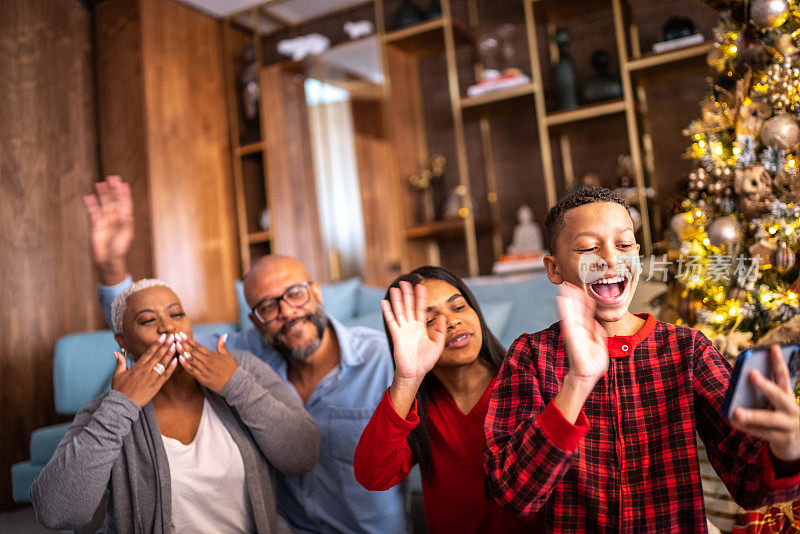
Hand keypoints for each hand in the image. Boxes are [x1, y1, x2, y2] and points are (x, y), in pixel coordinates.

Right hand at [83, 175, 133, 284]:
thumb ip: (126, 222)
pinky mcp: (96, 225)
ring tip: (100, 183)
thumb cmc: (120, 248)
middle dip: (113, 190)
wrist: (108, 260)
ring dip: (102, 194)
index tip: (123, 183)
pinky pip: (93, 212)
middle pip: (114, 200)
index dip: (124, 193)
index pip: (125, 203)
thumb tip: (125, 211)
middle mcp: (115, 218)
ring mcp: (105, 221)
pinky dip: (91, 204)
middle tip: (112, 178)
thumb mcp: (126, 235)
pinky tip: (88, 197)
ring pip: (103, 204)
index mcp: (125, 219)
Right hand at [112, 334, 177, 406]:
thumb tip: (116, 352)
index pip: (149, 352)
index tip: (163, 336)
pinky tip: (176, 360)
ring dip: (170, 354)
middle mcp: (145, 370)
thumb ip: (120, 362)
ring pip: (162, 364)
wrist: (122, 404)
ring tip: (176, 345)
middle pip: (157, 356)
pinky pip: (165, 375)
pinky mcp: (156, 386)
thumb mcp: (117, 374)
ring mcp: (151, 378)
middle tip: (173, 337)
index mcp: (137, 367)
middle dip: (166, 345)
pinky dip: (171, 368)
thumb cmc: (120, 389)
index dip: (157, 344)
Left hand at [177, 334, 238, 393]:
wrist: (236, 383)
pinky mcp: (203, 378)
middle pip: (193, 351)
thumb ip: (222, 345)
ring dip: (182, 352)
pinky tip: (179, 359)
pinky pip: (192, 370)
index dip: (189, 340)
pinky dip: (186, 364)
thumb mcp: (227, 355)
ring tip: (175, 345)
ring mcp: (204, 370)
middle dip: (183, 344)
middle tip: (175, 337)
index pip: (198, 346)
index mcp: (212, 355)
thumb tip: (223, 334)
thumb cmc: (232, 369)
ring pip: (191, 359)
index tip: (181, 334)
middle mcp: (207, 361)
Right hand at [382, 281, 445, 382]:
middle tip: (405, 282)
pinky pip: (391, 321)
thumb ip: (440, 331)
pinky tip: (384, 302)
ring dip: (397, 300)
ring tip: (395, 288)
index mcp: (420, 327)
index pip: (420, 308)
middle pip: (408, 306)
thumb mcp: (438, 345)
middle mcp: (411, 326)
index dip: (420, 297)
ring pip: (399, 311)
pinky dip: (387, 312)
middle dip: (407, 294)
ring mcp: (403, 330)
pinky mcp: (396, 335)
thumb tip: (441, 316)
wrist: (415, 372)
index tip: (421, 286)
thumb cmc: (426, 361)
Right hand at [557, 282, 608, 389]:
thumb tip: (595, 322)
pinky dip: (564, 309)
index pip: (585, 313)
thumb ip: (597, 331)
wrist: (587, 375)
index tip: (583, 291)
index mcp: (585, 331)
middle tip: (570, 284)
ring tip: (565, 287)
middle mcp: (578, 329)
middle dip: (573, 297)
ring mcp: (573, 331)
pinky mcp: (570, 334)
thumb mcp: (600, 344)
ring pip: (570, 312)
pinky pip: (567, 319)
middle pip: (576, 309)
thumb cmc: (592, 363)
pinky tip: (562, 299)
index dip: (584, 302)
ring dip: (567, 299)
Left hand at [731, 345, 799, 461]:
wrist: (798, 446)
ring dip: (752, 415)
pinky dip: (747, 428)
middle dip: (765, 385)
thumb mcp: (776, 406)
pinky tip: (733, 422)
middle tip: (752, 373)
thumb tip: (739, 389)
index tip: (773, 347)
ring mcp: (790, 425)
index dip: (779, 362)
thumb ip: (764, 397)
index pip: (784, 377)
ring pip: (770, 419)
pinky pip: (762, 433)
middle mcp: (793, 409)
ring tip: (736, 412)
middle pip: (779, 395)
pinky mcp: (784, 440)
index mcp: (789, 397)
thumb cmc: (781, 419)